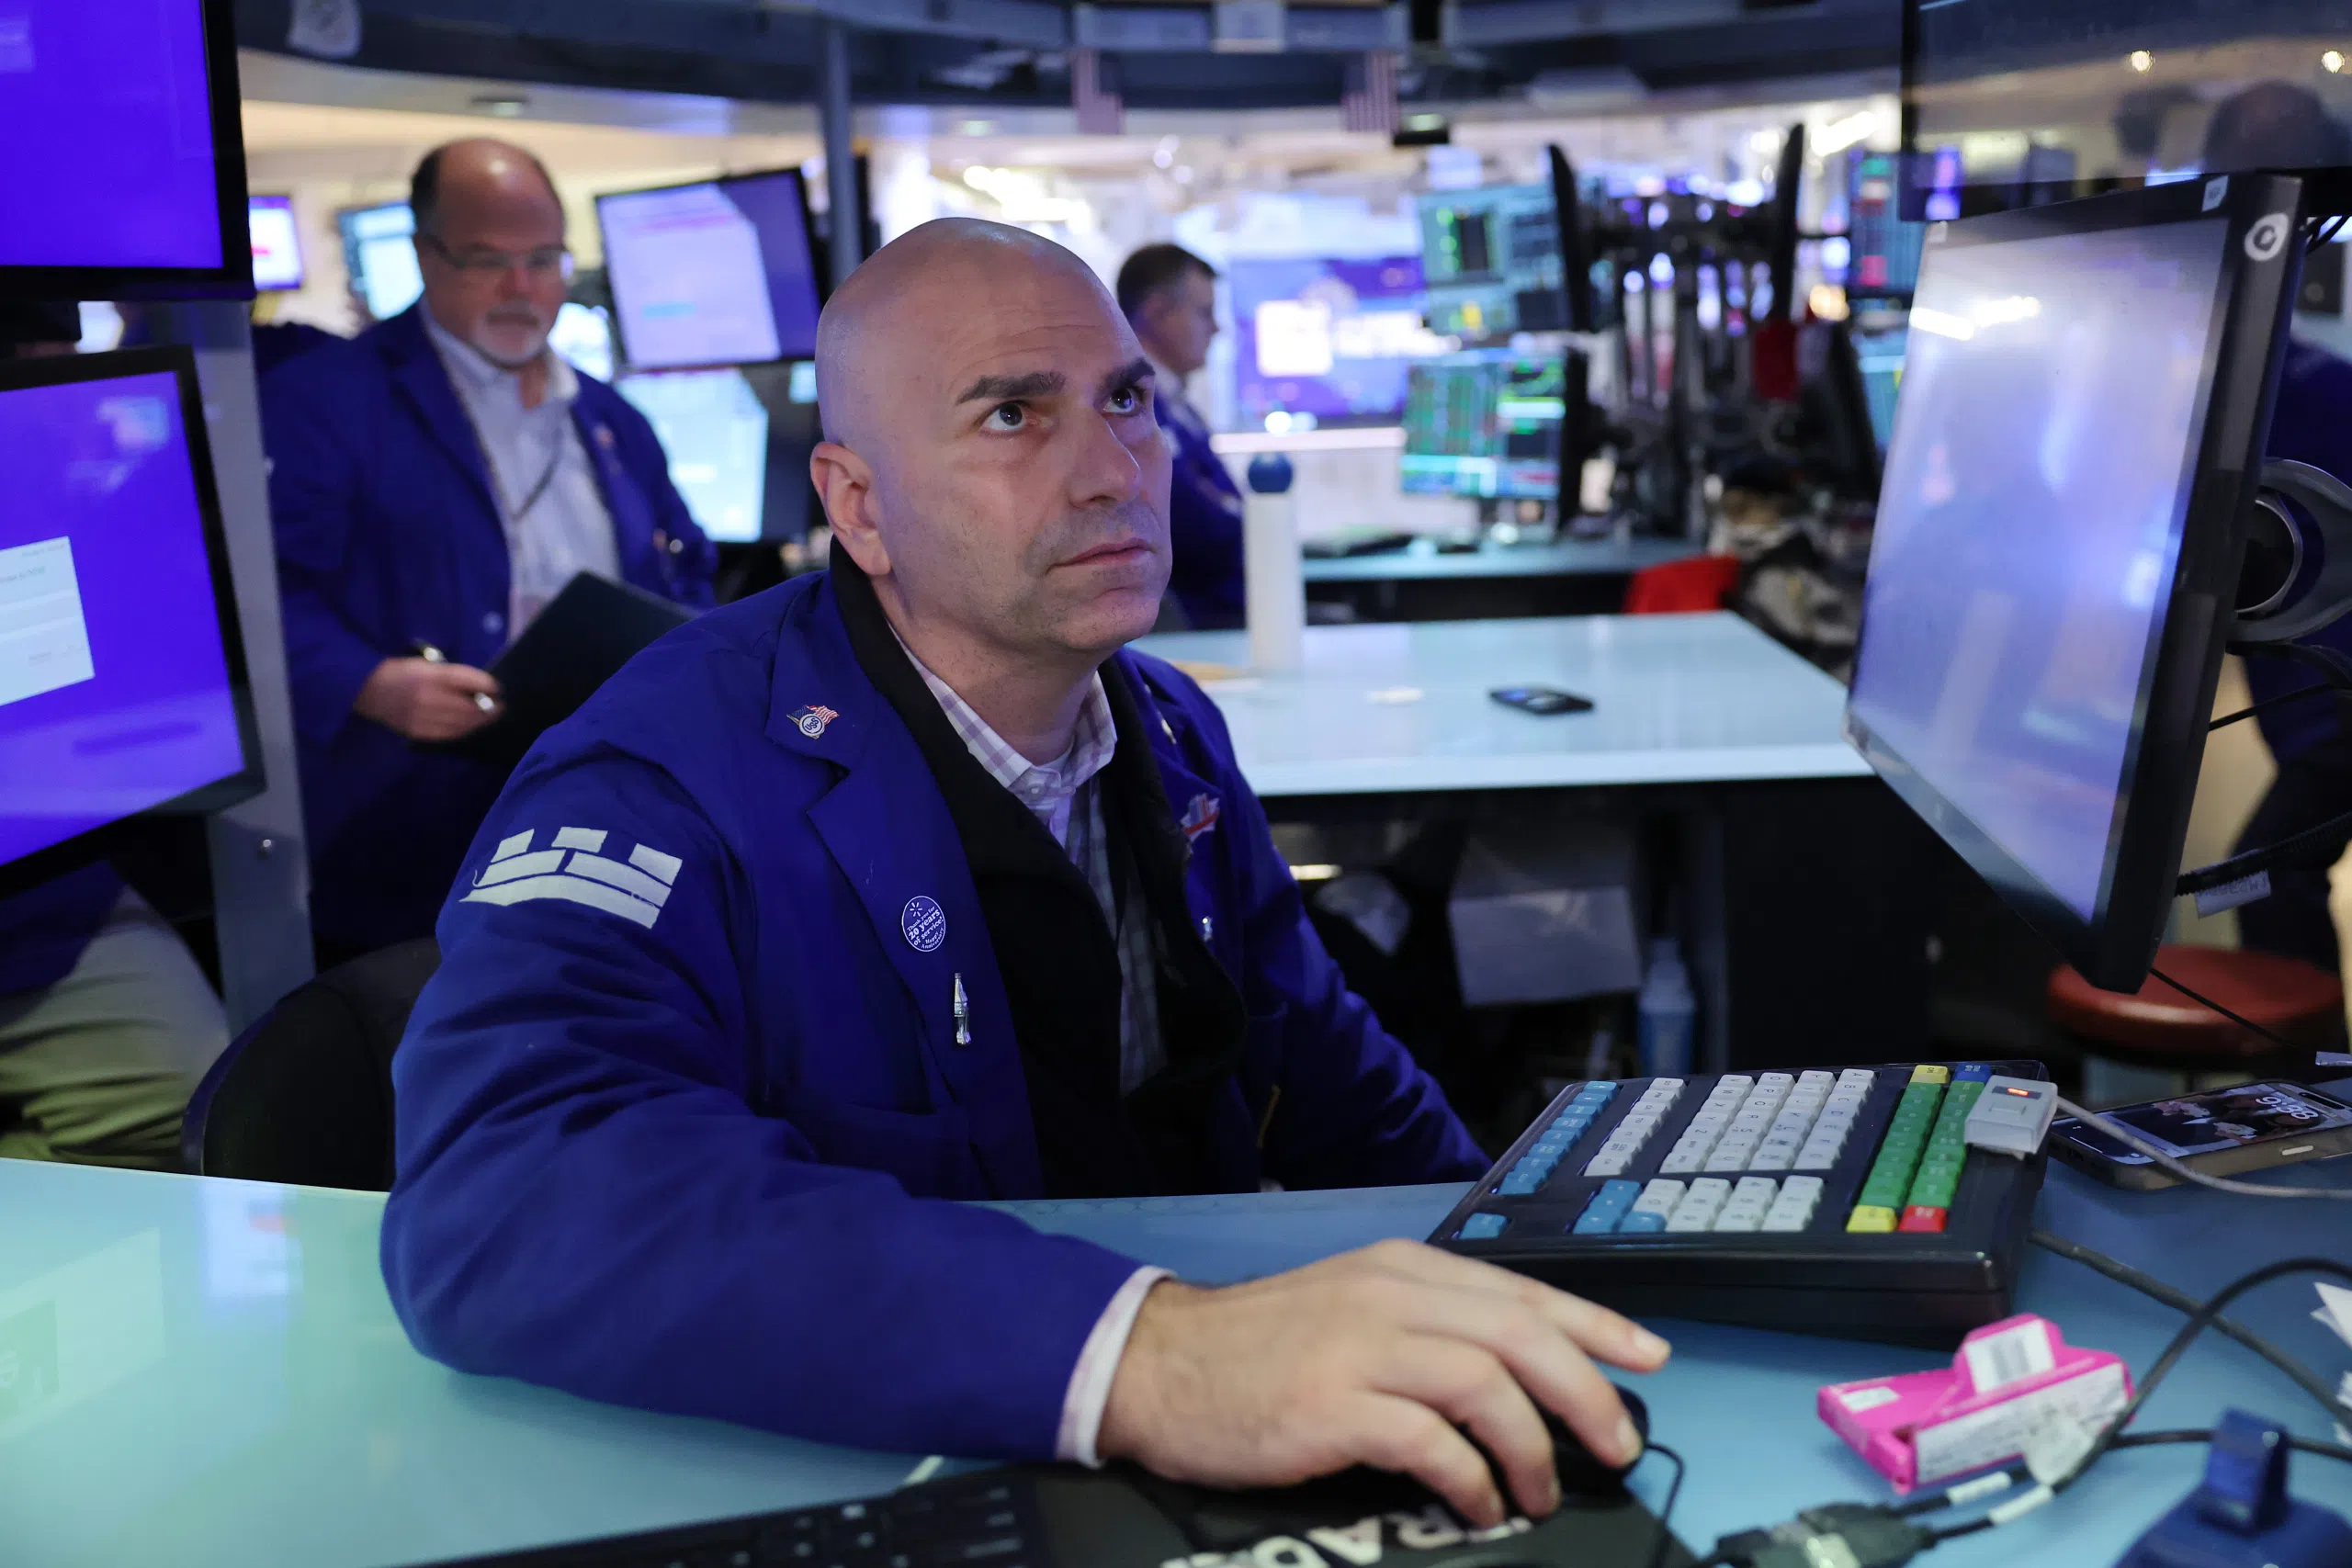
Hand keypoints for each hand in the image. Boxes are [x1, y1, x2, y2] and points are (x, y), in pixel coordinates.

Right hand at [354, 658, 502, 741]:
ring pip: (462, 723)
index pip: (469, 681)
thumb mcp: (426, 664)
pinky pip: (449, 734)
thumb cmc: (403, 672)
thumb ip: (451, 675)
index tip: (499, 689)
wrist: (369, 690)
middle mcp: (429, 697)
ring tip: (490, 718)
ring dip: (480, 722)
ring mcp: (424, 717)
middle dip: (490, 708)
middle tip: (502, 708)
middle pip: (470, 706)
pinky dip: (463, 730)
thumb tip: (480, 688)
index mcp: (431, 676)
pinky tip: (471, 726)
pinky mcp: (418, 732)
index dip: (488, 686)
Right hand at [1096, 1239, 1668, 1527]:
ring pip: (1487, 1384)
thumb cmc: (1260, 1347)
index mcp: (1402, 1269)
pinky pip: (1431, 1443)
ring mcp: (1360, 1348)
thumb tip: (1515, 1376)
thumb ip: (1425, 1325)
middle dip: (1586, 1392)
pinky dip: (1470, 1480)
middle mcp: (1390, 1296)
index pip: (1522, 1291)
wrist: (1160, 1363)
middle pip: (1521, 1334)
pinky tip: (1478, 1508)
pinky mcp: (1332, 1406)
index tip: (1650, 1359)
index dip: (1596, 1326)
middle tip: (1615, 1446)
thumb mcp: (1351, 1306)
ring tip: (1539, 1492)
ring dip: (1532, 1447)